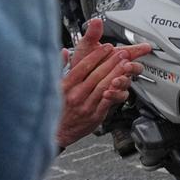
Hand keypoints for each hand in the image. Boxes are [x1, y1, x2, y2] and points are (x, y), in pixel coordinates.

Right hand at [56, 18, 149, 149]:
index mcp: (65, 86)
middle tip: (121, 53)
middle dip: (111, 62)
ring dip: (116, 74)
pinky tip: (123, 84)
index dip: (96, 55)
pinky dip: (115, 92)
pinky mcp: (94, 116)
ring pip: (104, 86)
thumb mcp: (53, 86)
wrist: (57, 132)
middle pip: (96, 74)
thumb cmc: (57, 108)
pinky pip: (107, 101)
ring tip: (125, 65)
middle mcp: (75, 95)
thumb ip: (59, 67)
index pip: (83, 67)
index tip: (106, 47)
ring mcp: (86, 106)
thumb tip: (62, 51)